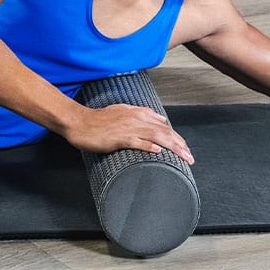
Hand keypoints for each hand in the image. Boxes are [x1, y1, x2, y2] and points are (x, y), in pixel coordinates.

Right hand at [63, 104, 194, 163]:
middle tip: (190, 158)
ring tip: (184, 157)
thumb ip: (142, 114)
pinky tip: (159, 153)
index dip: (177, 138)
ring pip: (157, 137)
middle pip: (165, 132)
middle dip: (180, 145)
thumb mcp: (123, 112)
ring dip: (173, 147)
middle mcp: (137, 119)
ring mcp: (128, 128)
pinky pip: (137, 142)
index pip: (164, 126)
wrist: (79, 122)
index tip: (186, 149)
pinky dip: (149, 147)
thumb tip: (160, 119)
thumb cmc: (98, 120)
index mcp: (138, 114)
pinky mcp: (119, 138)